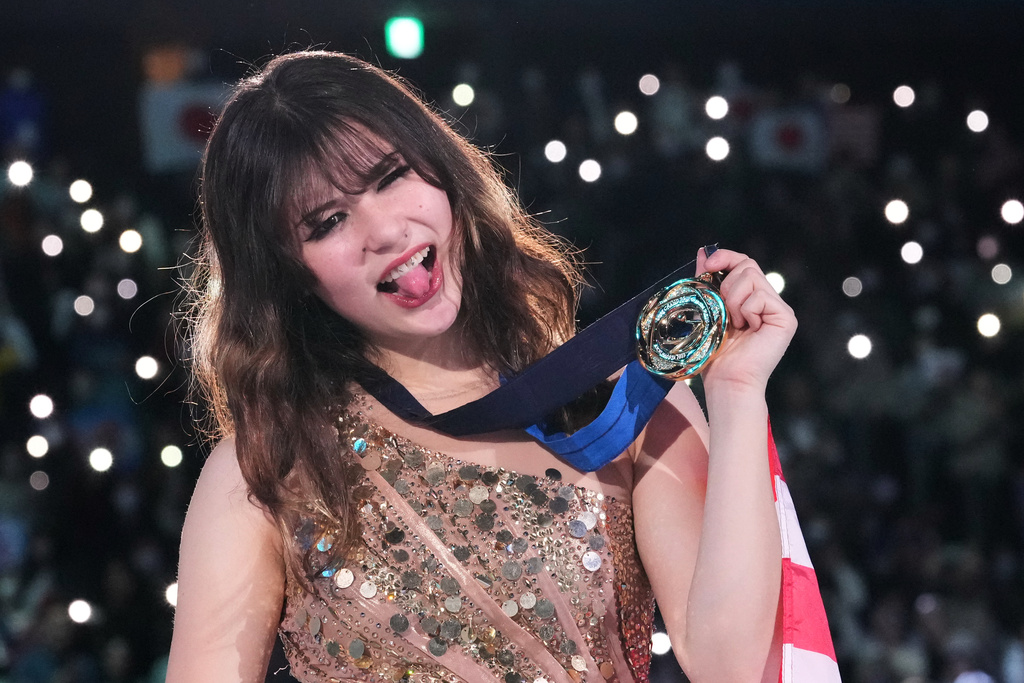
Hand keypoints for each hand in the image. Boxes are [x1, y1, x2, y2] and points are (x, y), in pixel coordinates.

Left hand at [695, 246, 796, 391]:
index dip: (725, 257)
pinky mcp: (786, 318)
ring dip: (733, 300)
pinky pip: (760, 296)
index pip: (743, 262)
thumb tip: (703, 251)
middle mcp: (769, 300)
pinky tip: (747, 329)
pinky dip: (746, 310)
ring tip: (734, 323)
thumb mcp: (708, 309)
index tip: (707, 265)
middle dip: (726, 284)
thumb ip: (708, 281)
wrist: (726, 380)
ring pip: (752, 277)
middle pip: (748, 265)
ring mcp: (780, 309)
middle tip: (722, 310)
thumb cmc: (715, 352)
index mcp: (752, 298)